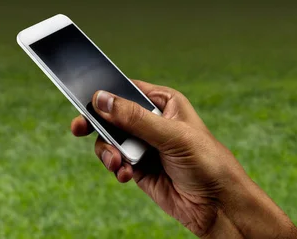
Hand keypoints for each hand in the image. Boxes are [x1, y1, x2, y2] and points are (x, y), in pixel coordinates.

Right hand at [71, 80, 296, 237]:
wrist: (217, 206)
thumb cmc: (208, 163)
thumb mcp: (171, 135)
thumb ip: (134, 118)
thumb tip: (101, 100)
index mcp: (164, 103)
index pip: (126, 90)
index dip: (105, 93)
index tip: (85, 99)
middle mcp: (151, 122)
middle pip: (111, 115)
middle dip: (97, 125)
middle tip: (79, 128)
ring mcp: (143, 145)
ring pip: (109, 140)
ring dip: (109, 152)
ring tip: (118, 164)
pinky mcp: (137, 167)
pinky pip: (115, 162)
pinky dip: (116, 168)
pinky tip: (126, 175)